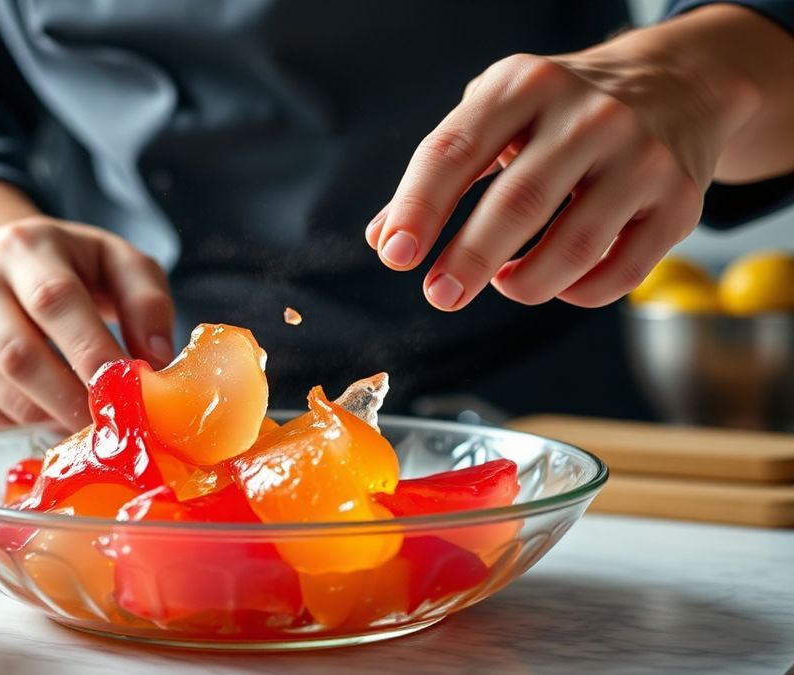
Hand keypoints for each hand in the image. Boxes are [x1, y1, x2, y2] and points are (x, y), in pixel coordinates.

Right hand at [0, 216, 174, 430]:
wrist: (2, 270)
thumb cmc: (73, 269)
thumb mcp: (119, 262)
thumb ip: (146, 300)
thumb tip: (155, 358)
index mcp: (24, 247)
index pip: (54, 301)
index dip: (91, 349)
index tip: (129, 387)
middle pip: (22, 357)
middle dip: (78, 398)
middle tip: (120, 423)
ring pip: (10, 397)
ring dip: (62, 421)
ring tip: (100, 425)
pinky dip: (38, 429)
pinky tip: (64, 419)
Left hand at [366, 5, 789, 309]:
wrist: (680, 83)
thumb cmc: (561, 110)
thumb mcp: (496, 113)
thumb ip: (440, 172)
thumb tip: (382, 238)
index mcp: (525, 85)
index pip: (456, 150)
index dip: (418, 207)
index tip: (394, 254)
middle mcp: (589, 116)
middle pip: (518, 202)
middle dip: (470, 258)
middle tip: (439, 295)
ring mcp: (641, 158)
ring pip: (574, 246)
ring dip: (525, 283)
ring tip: (503, 283)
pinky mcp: (680, 202)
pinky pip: (620, 273)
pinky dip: (576, 292)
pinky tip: (555, 282)